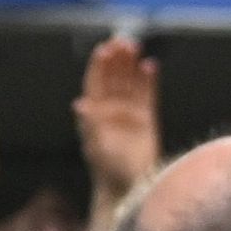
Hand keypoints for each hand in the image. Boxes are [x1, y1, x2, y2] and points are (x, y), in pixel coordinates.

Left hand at [73, 33, 160, 200]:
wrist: (130, 188)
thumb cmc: (109, 170)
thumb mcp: (98, 147)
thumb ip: (91, 125)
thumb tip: (80, 104)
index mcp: (94, 114)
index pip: (95, 83)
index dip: (99, 66)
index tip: (105, 49)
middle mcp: (110, 110)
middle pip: (112, 78)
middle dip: (117, 60)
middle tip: (123, 41)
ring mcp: (128, 113)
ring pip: (129, 82)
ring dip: (131, 65)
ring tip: (135, 46)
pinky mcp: (146, 119)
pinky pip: (146, 94)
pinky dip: (147, 80)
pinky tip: (149, 66)